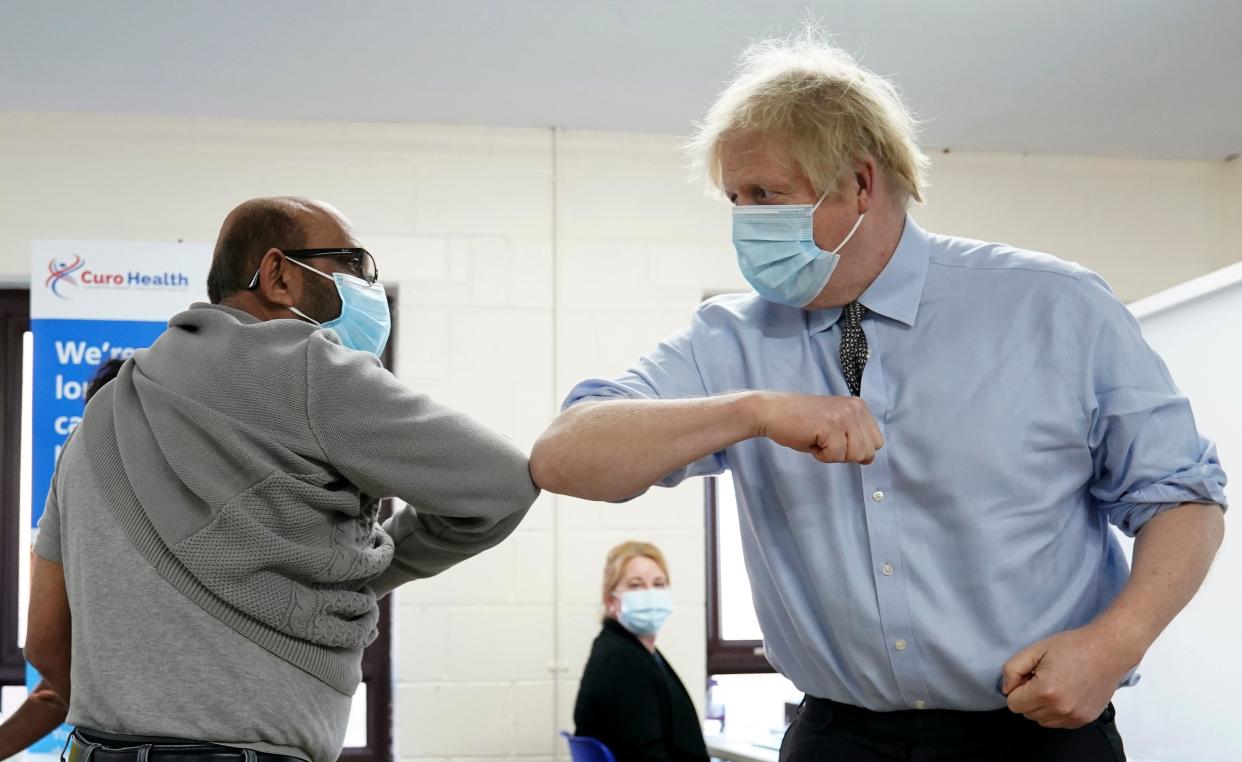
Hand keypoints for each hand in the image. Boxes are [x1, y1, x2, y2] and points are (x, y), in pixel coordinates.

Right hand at [752, 392, 883, 463]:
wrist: (772, 412)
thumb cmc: (800, 423)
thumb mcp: (835, 428)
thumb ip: (854, 439)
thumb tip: (870, 458)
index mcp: (859, 406)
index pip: (876, 441)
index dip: (855, 448)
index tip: (834, 438)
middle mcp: (855, 408)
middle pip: (869, 450)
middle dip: (847, 453)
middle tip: (825, 441)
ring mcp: (844, 416)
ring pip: (856, 455)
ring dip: (834, 454)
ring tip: (818, 439)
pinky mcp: (831, 426)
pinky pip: (836, 456)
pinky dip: (821, 455)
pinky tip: (810, 440)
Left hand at [1001, 625, 1142, 728]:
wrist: (1108, 650)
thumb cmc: (1072, 646)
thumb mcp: (1035, 649)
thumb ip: (1011, 669)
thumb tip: (1006, 690)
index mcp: (1046, 691)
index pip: (1013, 704)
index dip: (1017, 688)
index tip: (1029, 676)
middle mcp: (1061, 709)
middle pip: (1027, 713)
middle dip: (1028, 697)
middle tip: (1043, 677)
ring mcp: (1075, 716)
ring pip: (1042, 720)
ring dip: (1042, 706)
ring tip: (1055, 684)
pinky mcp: (1085, 719)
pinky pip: (1059, 723)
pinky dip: (1057, 711)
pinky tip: (1066, 692)